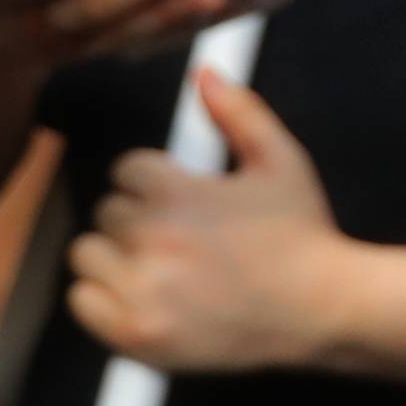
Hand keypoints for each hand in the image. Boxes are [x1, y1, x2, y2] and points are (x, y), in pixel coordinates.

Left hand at [63, 72, 354, 375]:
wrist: (324, 308)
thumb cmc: (303, 234)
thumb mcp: (282, 162)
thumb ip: (239, 113)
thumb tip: (203, 73)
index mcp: (179, 193)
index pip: (127, 170)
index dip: (156, 183)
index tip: (184, 202)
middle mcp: (155, 239)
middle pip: (106, 211)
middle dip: (138, 219)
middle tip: (182, 239)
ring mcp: (143, 290)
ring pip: (87, 253)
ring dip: (116, 256)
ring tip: (162, 267)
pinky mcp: (136, 332)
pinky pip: (81, 300)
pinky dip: (103, 298)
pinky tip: (144, 295)